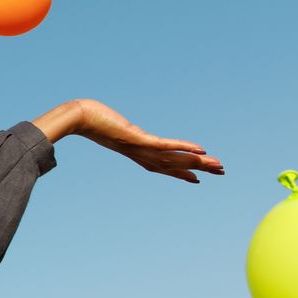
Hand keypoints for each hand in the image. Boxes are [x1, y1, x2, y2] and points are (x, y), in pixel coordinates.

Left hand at [72, 100, 223, 183]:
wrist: (77, 117)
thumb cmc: (90, 119)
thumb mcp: (108, 127)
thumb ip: (115, 130)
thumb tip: (114, 128)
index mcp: (135, 152)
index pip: (161, 166)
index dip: (180, 173)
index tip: (196, 180)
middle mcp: (139, 153)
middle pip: (173, 165)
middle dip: (197, 169)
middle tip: (220, 172)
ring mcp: (139, 147)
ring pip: (174, 158)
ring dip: (197, 162)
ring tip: (218, 165)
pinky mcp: (137, 138)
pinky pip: (165, 145)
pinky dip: (183, 148)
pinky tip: (201, 149)